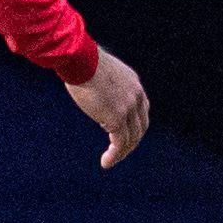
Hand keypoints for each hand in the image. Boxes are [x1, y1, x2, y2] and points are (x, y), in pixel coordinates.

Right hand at [66, 48, 149, 168]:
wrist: (81, 60)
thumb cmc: (82, 61)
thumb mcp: (100, 71)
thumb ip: (104, 83)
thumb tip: (94, 87)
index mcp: (134, 84)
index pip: (142, 110)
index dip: (135, 125)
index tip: (124, 134)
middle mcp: (136, 96)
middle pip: (140, 127)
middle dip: (131, 142)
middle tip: (119, 152)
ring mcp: (128, 108)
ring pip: (130, 138)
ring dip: (121, 152)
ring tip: (110, 161)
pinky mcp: (116, 118)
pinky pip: (119, 143)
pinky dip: (114, 155)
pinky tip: (106, 162)